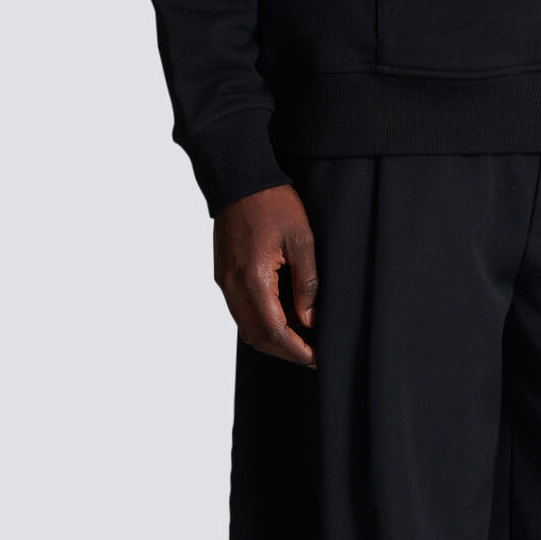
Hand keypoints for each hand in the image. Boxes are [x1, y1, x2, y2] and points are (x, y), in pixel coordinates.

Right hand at [213, 184, 318, 366]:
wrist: (239, 180)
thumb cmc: (273, 204)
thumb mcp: (302, 239)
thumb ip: (307, 283)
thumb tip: (311, 320)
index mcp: (253, 279)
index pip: (275, 331)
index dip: (297, 350)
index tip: (317, 359)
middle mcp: (233, 286)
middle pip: (257, 337)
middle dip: (286, 352)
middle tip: (312, 356)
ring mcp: (224, 283)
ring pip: (245, 329)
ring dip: (272, 341)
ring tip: (300, 341)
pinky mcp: (223, 276)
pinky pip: (239, 312)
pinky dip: (260, 324)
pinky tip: (281, 319)